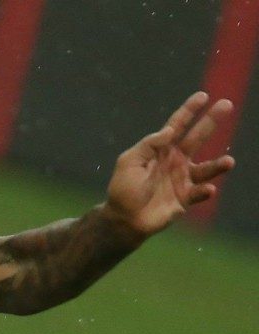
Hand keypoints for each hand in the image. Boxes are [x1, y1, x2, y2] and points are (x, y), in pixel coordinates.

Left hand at [104, 92, 235, 237]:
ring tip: (229, 162)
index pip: (177, 125)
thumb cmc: (123, 189)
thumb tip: (169, 130)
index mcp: (160, 150)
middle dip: (211, 121)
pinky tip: (208, 189)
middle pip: (197, 137)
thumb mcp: (129, 162)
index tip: (203, 96)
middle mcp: (175, 160)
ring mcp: (182, 179)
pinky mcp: (185, 198)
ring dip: (218, 165)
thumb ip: (148, 145)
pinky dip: (205, 191)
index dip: (188, 110)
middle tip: (227, 104)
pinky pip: (200, 192)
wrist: (125, 219)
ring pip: (206, 168)